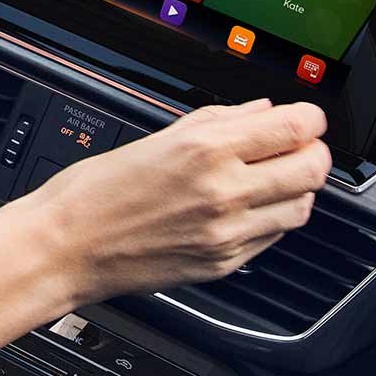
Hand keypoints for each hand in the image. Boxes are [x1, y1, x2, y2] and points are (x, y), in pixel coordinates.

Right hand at [11, 98, 330, 304]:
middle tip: (296, 147)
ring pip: (302, 207)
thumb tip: (259, 111)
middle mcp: (224, 191)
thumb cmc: (92, 193)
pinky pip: (272, 237)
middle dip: (312, 152)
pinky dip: (270, 219)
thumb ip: (216, 121)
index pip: (295, 128)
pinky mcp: (225, 263)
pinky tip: (244, 208)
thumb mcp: (153, 139)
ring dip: (296, 189)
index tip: (305, 118)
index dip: (310, 119)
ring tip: (270, 180)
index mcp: (204, 150)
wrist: (63, 247)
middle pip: (312, 168)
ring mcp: (229, 232)